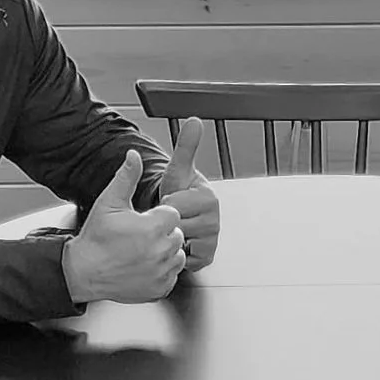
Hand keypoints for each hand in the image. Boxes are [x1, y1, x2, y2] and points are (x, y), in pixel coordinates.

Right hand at [64, 149, 186, 303]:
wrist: (84, 272)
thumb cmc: (96, 238)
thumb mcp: (109, 203)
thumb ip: (126, 177)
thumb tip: (134, 155)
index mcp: (152, 228)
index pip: (172, 214)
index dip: (157, 216)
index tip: (143, 221)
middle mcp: (160, 251)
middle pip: (177, 234)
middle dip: (162, 233)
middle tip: (139, 237)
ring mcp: (161, 272)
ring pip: (177, 254)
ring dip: (165, 252)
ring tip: (142, 251)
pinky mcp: (160, 288)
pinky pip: (172, 275)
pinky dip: (162, 271)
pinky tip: (143, 265)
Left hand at [159, 118, 220, 270]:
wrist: (180, 214)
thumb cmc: (179, 191)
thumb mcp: (178, 168)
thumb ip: (185, 146)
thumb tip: (194, 121)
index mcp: (209, 198)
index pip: (175, 205)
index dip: (165, 204)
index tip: (171, 199)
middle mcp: (215, 220)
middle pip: (177, 225)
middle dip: (167, 221)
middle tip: (171, 215)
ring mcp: (212, 239)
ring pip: (179, 242)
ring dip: (170, 237)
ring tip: (175, 227)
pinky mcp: (207, 257)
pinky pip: (185, 258)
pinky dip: (177, 252)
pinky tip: (178, 241)